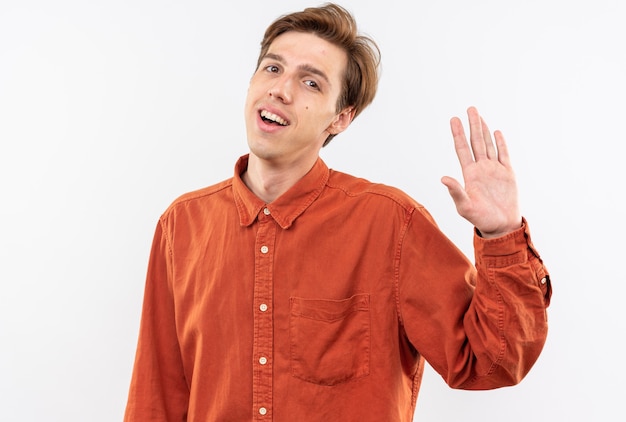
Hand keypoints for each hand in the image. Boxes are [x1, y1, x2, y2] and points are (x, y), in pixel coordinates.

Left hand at [441, 106, 521, 237]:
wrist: (500, 227)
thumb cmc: (480, 219)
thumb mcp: (465, 206)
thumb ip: (455, 191)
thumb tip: (443, 178)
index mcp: (469, 174)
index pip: (462, 149)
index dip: (458, 134)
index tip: (453, 119)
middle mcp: (481, 169)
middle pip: (476, 142)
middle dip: (472, 125)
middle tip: (470, 108)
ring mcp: (494, 170)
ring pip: (489, 145)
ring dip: (484, 129)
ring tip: (479, 114)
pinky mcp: (508, 174)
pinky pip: (504, 155)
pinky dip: (501, 143)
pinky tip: (496, 132)